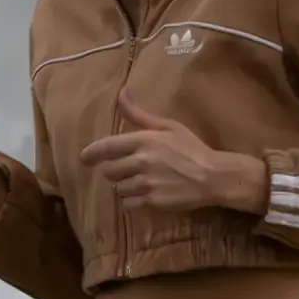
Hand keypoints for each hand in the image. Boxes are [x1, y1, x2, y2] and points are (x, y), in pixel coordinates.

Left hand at [81, 99, 267, 215]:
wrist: (213, 176)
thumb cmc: (192, 148)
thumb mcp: (168, 126)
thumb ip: (140, 114)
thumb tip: (121, 94)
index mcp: (143, 140)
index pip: (106, 147)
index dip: (91, 154)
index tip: (85, 158)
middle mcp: (140, 162)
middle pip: (109, 171)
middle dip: (115, 171)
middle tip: (127, 170)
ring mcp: (145, 183)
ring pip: (119, 189)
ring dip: (125, 187)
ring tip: (140, 183)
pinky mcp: (152, 202)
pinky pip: (129, 205)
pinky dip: (132, 202)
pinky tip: (144, 196)